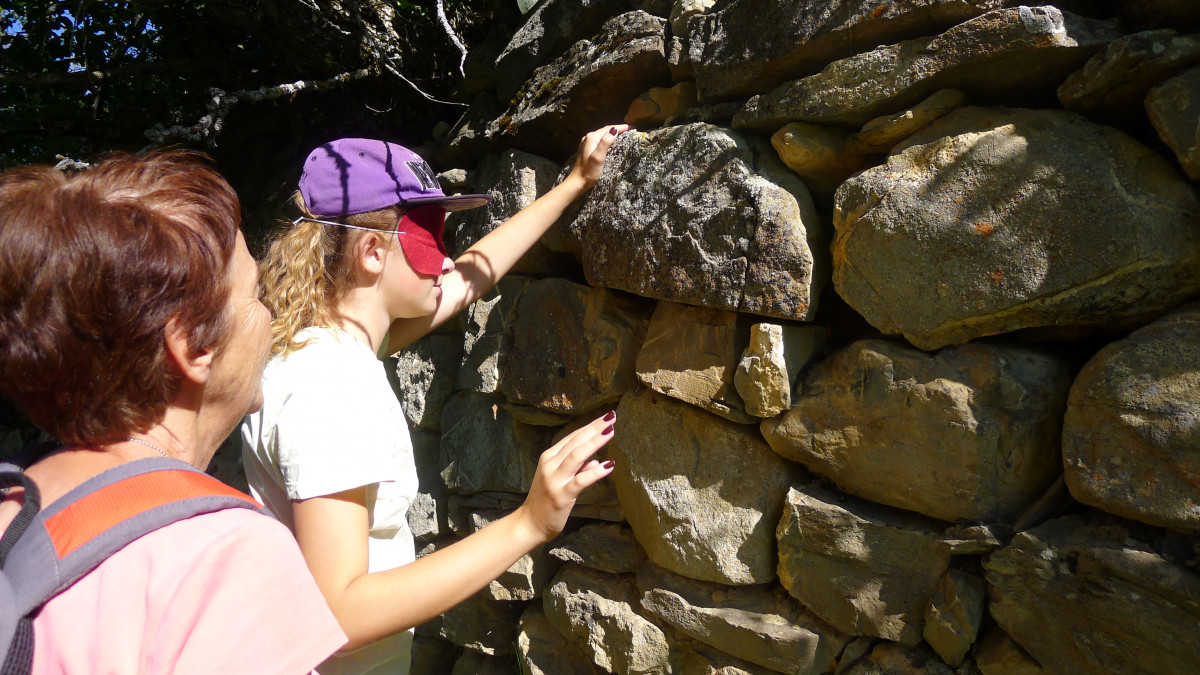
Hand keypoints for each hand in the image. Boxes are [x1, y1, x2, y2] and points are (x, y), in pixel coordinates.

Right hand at [517, 411, 616, 542]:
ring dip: (595, 442)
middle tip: (611, 417)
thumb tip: (597, 461)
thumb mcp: (559, 479)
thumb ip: (577, 468)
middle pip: (576, 441)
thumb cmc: (545, 501)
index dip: (589, 426)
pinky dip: (597, 472)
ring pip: (577, 455)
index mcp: (548, 457)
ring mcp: (555, 479)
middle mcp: (550, 464)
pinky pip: (582, 480)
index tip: (604, 417)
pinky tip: (610, 465)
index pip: (572, 437)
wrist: (530, 523)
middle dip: (594, 428)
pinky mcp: (562, 495)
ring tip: (611, 431)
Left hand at [568, 124, 630, 189]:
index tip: (632, 127)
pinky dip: (608, 140)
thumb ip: (605, 143)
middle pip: (605, 130)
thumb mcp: (598, 157)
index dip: (621, 127)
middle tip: (630, 130)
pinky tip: (613, 142)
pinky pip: (600, 141)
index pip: (608, 129)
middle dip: (618, 129)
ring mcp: (586, 143)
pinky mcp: (587, 149)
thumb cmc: (588, 172)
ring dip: (613, 134)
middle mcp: (588, 138)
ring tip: (624, 135)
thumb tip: (615, 129)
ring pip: (603, 135)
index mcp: (591, 138)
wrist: (577, 182)